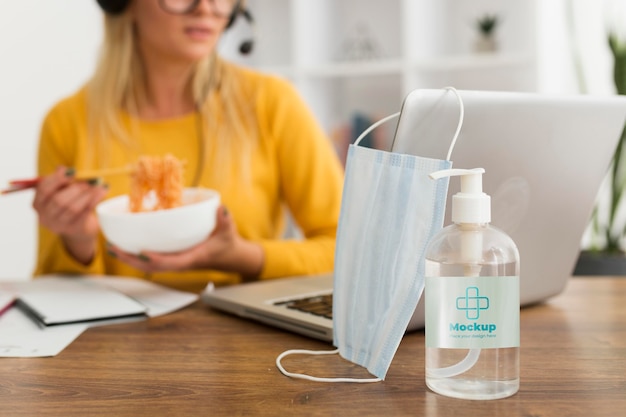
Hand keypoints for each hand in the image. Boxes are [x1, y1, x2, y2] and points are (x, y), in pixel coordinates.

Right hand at [33, 166, 108, 262]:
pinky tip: (102, 192)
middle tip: (90, 181)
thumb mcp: (62, 190)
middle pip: (58, 200)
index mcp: (38, 203)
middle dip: (76, 188)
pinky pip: (85, 214)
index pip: (44, 189)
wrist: (79, 227)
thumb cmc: (69, 203)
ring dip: (88, 194)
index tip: (73, 171)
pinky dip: (95, 201)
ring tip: (99, 185)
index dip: (58, 179)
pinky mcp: (74, 229)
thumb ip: (61, 180)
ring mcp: (59, 225)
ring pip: (73, 208)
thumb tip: (62, 169)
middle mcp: (45, 216)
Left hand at [108, 205, 263, 278]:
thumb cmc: (226, 243)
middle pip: (151, 266)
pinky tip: (124, 245)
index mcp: (192, 258)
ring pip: (148, 265)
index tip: (141, 252)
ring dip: (129, 257)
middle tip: (113, 247)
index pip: (171, 263)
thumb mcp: (228, 230)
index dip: (155, 259)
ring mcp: (174, 262)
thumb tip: (221, 209)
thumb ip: (225, 220)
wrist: (228, 256)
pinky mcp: (171, 258)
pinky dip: (135, 254)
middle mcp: (179, 263)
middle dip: (131, 259)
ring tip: (112, 246)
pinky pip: (150, 259)